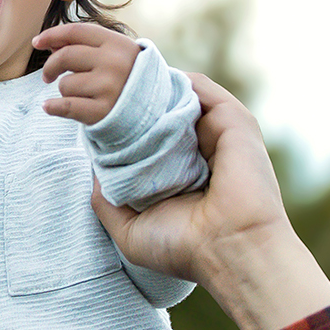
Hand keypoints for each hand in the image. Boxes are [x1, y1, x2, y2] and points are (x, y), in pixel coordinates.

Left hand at [33, 24, 141, 124]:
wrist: (152, 111)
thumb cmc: (126, 78)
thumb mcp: (113, 54)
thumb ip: (84, 45)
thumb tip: (47, 41)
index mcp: (117, 44)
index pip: (76, 31)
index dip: (52, 35)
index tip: (37, 42)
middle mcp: (114, 63)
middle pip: (65, 56)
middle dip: (51, 66)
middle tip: (48, 76)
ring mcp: (109, 88)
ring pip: (65, 84)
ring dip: (66, 90)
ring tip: (81, 95)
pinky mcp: (102, 111)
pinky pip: (64, 106)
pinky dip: (53, 107)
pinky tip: (49, 106)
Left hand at [90, 72, 329, 329]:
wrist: (229, 250)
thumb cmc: (182, 248)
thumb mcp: (130, 230)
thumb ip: (107, 202)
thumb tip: (94, 171)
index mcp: (180, 176)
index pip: (149, 140)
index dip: (124, 126)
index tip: (95, 115)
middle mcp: (200, 153)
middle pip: (164, 114)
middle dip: (136, 102)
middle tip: (105, 90)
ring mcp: (219, 137)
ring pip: (183, 98)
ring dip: (155, 88)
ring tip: (124, 79)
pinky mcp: (235, 123)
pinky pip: (205, 90)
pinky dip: (179, 80)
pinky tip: (151, 80)